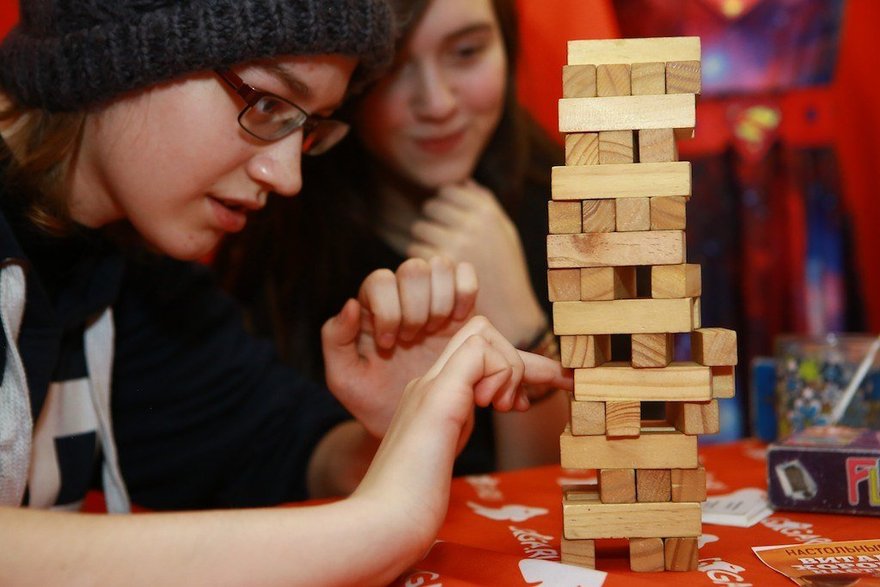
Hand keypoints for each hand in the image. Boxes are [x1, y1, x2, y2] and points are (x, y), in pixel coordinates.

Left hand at [321, 257, 477, 436]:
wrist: (410, 423)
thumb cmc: (372, 399)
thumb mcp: (343, 377)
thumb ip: (335, 338)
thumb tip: (351, 303)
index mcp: (372, 306)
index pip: (380, 280)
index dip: (388, 311)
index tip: (389, 345)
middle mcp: (402, 296)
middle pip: (414, 268)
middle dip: (416, 307)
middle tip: (413, 340)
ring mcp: (433, 300)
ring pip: (441, 266)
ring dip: (440, 299)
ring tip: (434, 333)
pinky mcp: (461, 310)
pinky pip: (467, 276)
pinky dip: (464, 293)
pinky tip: (457, 323)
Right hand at [352, 316, 572, 541]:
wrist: (381, 524)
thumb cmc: (410, 505)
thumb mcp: (440, 458)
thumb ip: (454, 432)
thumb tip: (482, 417)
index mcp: (427, 397)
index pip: (470, 352)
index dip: (504, 365)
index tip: (519, 404)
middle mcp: (426, 383)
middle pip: (478, 331)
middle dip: (515, 357)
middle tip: (517, 403)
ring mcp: (430, 386)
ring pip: (481, 333)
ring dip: (510, 365)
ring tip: (503, 408)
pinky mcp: (440, 397)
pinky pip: (480, 350)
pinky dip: (503, 372)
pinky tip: (494, 407)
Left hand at [388, 179, 547, 345]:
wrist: (510, 314)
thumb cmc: (507, 273)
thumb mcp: (506, 234)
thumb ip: (487, 205)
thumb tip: (466, 181)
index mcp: (487, 212)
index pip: (448, 192)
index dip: (443, 205)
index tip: (445, 221)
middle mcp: (472, 223)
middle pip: (430, 208)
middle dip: (431, 222)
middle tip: (437, 241)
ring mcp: (456, 243)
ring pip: (419, 229)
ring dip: (422, 241)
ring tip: (435, 257)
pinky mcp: (440, 265)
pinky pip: (415, 251)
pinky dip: (419, 261)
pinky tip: (432, 274)